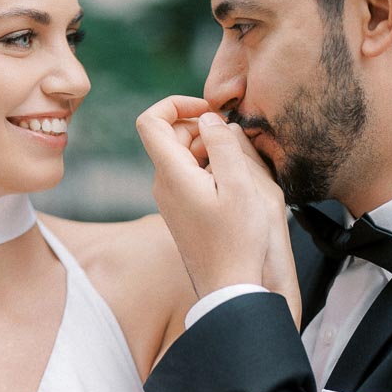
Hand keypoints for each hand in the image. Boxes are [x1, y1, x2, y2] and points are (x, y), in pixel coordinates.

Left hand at [137, 97, 301, 326]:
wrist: (228, 287)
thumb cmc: (238, 240)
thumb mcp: (240, 185)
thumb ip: (222, 144)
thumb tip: (209, 118)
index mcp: (172, 174)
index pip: (150, 121)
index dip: (176, 104)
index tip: (209, 110)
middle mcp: (162, 184)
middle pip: (170, 135)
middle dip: (201, 127)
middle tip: (234, 140)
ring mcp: (169, 199)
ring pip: (182, 156)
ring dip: (208, 149)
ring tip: (238, 166)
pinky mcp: (179, 211)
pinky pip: (188, 176)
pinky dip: (208, 168)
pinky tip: (232, 185)